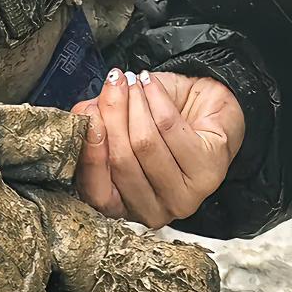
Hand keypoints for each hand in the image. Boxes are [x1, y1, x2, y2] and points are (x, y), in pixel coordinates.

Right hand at [70, 69, 244, 228]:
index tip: (90, 113)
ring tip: (134, 80)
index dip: (90, 152)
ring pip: (145, 144)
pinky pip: (170, 129)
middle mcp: (154, 211)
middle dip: (113, 115)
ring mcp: (184, 197)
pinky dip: (157, 99)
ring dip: (136, 103)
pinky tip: (151, 84)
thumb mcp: (118, 123)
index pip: (98, 193)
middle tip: (112, 83)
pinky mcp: (208, 173)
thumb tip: (83, 115)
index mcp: (125, 207)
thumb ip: (95, 123)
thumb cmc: (159, 122)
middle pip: (122, 161)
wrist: (204, 109)